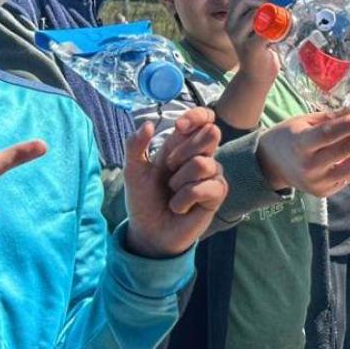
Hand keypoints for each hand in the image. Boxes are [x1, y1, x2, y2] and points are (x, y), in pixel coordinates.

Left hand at [123, 107, 227, 258]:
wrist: (149, 232)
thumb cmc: (143, 200)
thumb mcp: (133, 171)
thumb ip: (135, 146)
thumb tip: (149, 123)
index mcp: (182, 145)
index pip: (204, 119)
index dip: (197, 116)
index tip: (179, 127)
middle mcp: (201, 156)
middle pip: (212, 133)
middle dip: (185, 150)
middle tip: (169, 167)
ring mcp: (211, 175)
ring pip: (204, 163)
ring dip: (179, 181)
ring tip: (173, 193)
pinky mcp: (217, 194)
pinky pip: (205, 187)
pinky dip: (185, 199)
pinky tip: (180, 207)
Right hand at [224, 0, 281, 86]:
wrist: (258, 75)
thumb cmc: (262, 46)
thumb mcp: (258, 24)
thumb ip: (261, 9)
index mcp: (231, 15)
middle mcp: (230, 24)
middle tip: (274, 7)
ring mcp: (238, 36)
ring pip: (253, 13)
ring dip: (271, 14)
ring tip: (279, 23)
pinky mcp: (250, 47)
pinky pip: (264, 30)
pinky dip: (277, 29)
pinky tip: (280, 35)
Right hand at [256, 105, 349, 196]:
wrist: (272, 165)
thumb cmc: (291, 136)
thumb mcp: (304, 122)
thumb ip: (332, 119)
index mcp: (300, 145)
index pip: (327, 135)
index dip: (347, 126)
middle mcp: (310, 167)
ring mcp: (318, 183)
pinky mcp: (325, 193)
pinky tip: (339, 158)